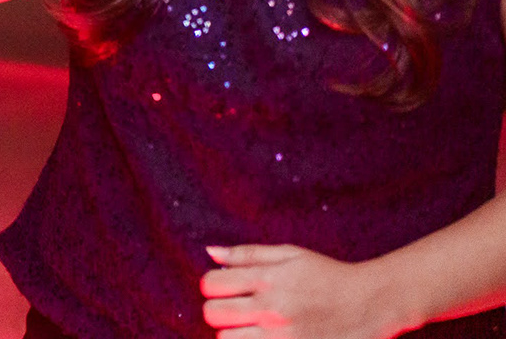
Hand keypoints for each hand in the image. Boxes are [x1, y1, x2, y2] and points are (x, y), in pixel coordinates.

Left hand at [201, 244, 407, 338]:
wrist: (372, 304)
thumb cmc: (328, 276)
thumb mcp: (290, 255)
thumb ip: (247, 254)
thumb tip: (210, 252)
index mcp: (267, 280)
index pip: (210, 285)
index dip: (211, 287)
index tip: (223, 290)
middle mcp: (271, 309)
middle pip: (212, 315)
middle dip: (217, 312)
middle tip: (233, 312)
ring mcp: (282, 336)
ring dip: (232, 335)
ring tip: (248, 329)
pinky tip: (262, 338)